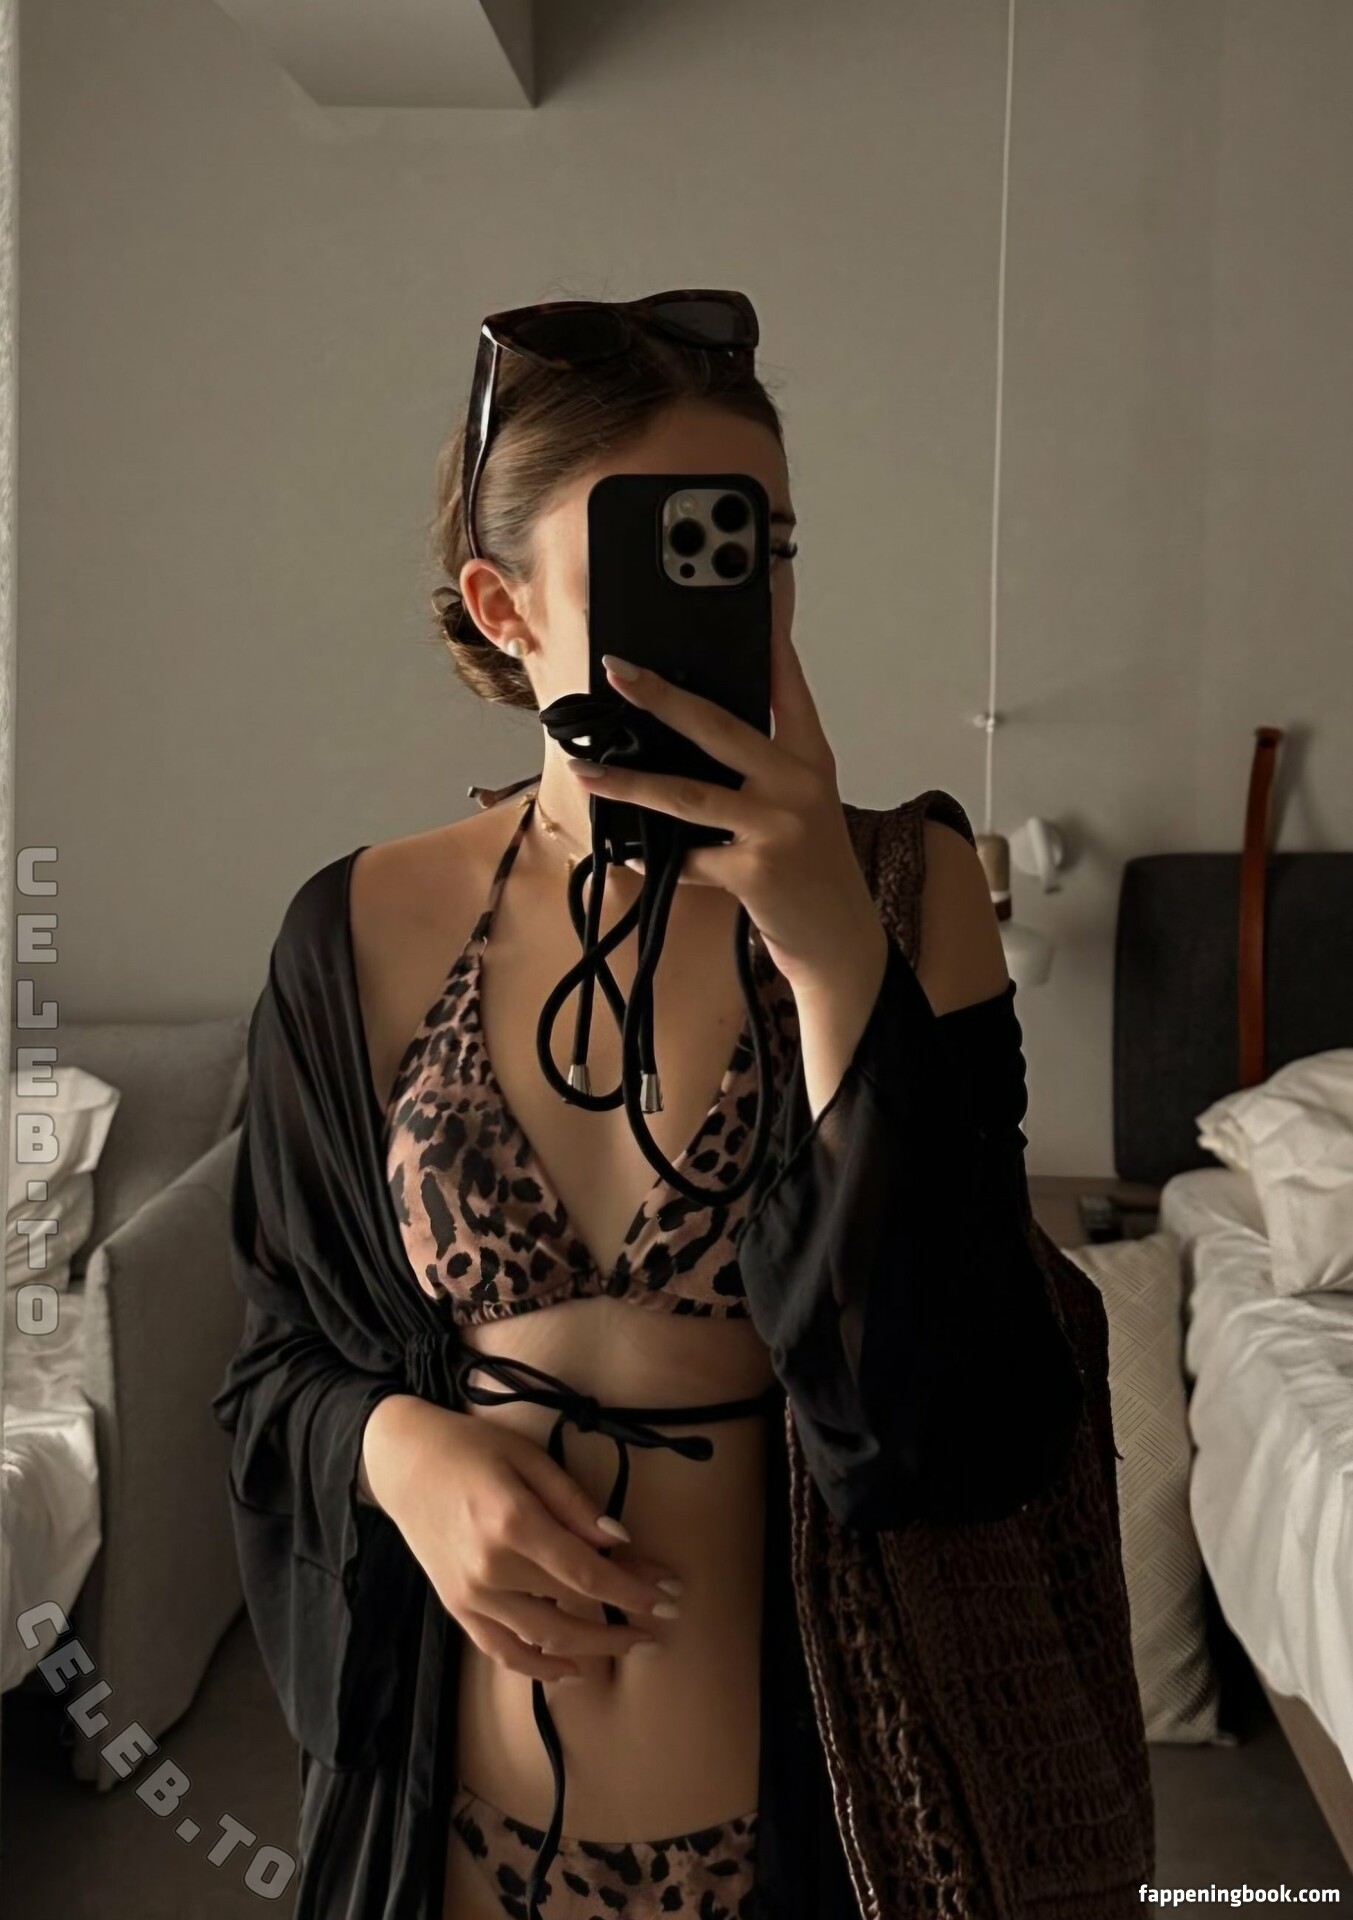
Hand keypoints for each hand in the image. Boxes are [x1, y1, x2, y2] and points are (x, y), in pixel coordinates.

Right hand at [361, 1395, 680, 1683]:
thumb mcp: (529, 1457)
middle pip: (571, 1610)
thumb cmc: (471, 1449)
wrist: (403, 1463)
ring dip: (593, 1647)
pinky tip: (572, 1669)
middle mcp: (491, 1569)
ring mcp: (471, 1596)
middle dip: (623, 1621)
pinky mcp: (457, 1608)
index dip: (632, 1590)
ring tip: (631, 1643)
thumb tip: (618, 1540)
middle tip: (661, 1622)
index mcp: (513, 1523)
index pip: (587, 1572)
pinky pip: (502, 1650)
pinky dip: (539, 1667)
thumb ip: (574, 1502)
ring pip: (543, 1639)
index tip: (668, 1597)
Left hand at [569, 636, 884, 990]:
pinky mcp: (756, 871)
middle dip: (661, 696)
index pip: (787, 687)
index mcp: (809, 759)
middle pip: (718, 726)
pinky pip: (686, 858)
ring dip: (629, 783)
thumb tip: (689, 734)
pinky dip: (650, 858)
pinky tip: (622, 852)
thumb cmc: (809, 871)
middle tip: (618, 670)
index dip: (771, 638)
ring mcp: (777, 826)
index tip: (759, 588)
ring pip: (688, 793)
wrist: (839, 943)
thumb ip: (760, 769)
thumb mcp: (800, 807)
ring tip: (585, 771)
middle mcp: (797, 784)